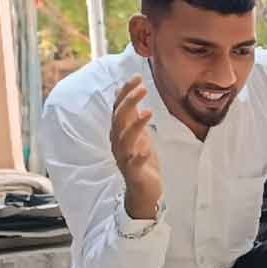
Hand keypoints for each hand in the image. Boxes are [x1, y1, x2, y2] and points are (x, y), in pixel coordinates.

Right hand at [110, 75, 162, 219]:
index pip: (119, 107)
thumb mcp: (138, 134)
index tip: (137, 76)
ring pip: (124, 139)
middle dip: (129, 102)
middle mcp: (118, 143)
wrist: (144, 191)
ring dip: (135, 125)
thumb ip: (132, 116)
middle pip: (119, 119)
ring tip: (148, 113)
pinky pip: (133, 164)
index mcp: (119, 132)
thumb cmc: (141, 161)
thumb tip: (127, 93)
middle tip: (143, 88)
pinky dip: (139, 156)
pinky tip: (147, 149)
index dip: (125, 91)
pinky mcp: (134, 173)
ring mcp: (124, 158)